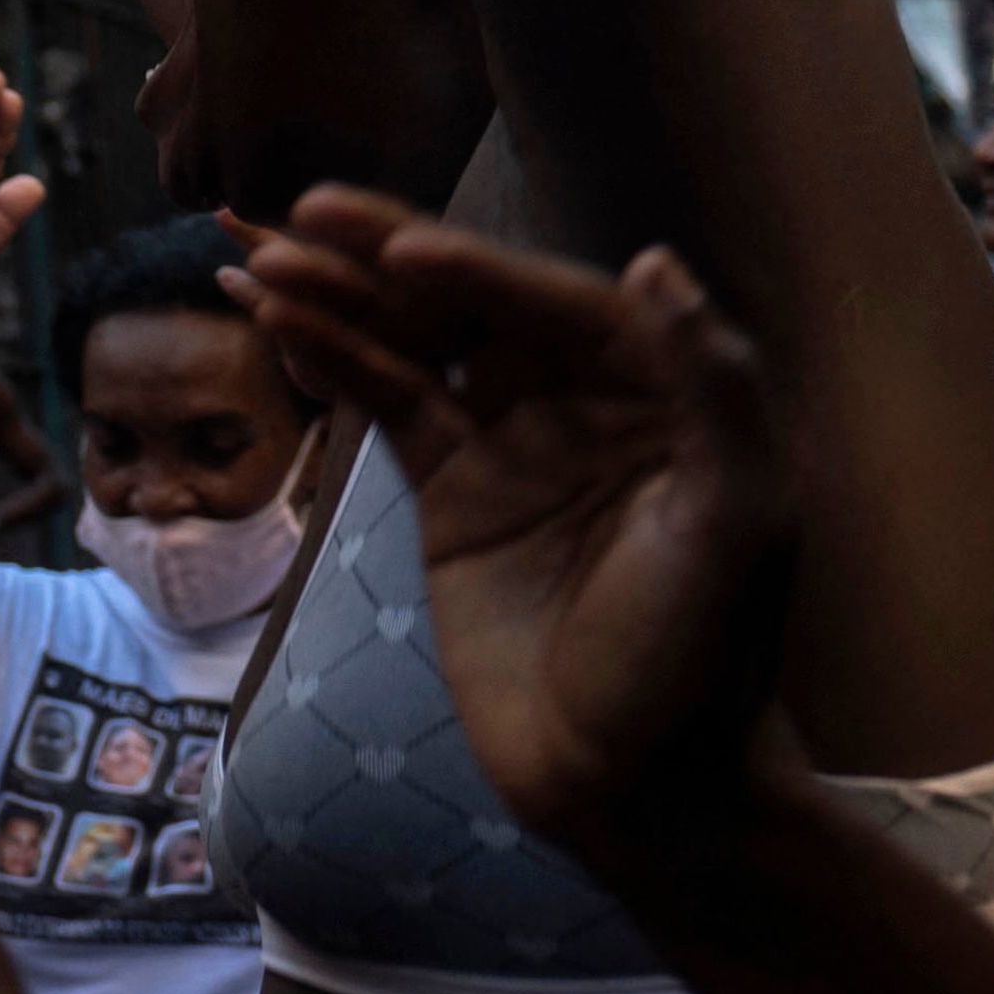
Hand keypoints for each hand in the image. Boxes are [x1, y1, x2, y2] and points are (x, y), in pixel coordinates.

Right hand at [230, 188, 797, 845]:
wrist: (634, 784)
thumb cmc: (703, 660)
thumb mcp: (736, 520)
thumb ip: (711, 387)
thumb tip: (655, 263)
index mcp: (665, 392)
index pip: (561, 304)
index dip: (478, 271)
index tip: (398, 252)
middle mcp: (588, 399)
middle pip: (477, 303)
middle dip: (387, 253)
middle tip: (301, 208)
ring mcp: (513, 443)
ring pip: (418, 343)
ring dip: (341, 296)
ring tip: (257, 253)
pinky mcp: (454, 493)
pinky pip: (389, 403)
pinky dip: (334, 359)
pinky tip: (276, 319)